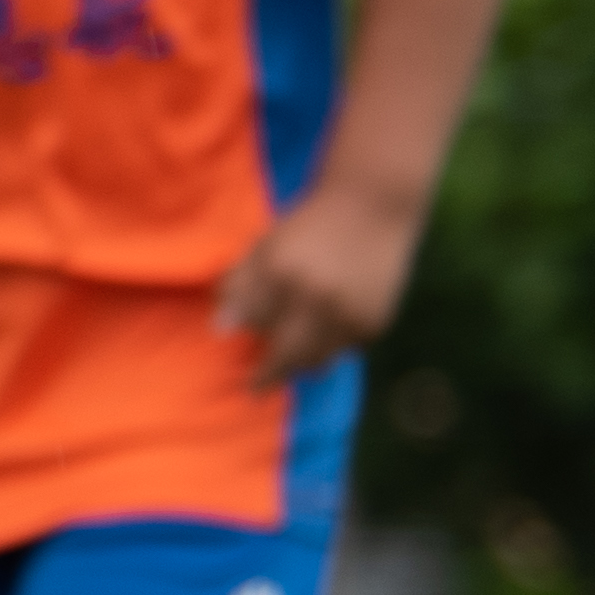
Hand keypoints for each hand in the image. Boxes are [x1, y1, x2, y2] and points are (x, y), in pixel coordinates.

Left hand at [217, 182, 424, 382]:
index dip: (249, 339)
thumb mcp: (266, 246)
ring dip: (301, 365)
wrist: (370, 206)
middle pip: (286, 356)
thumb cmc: (308, 227)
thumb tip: (221, 330)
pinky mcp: (373, 322)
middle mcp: (316, 298)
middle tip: (257, 387)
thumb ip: (240, 284)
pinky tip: (327, 329)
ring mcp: (348, 313)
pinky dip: (332, 347)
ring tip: (292, 359)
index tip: (241, 361)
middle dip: (270, 375)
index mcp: (281, 273)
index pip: (253, 324)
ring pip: (316, 360)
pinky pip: (345, 350)